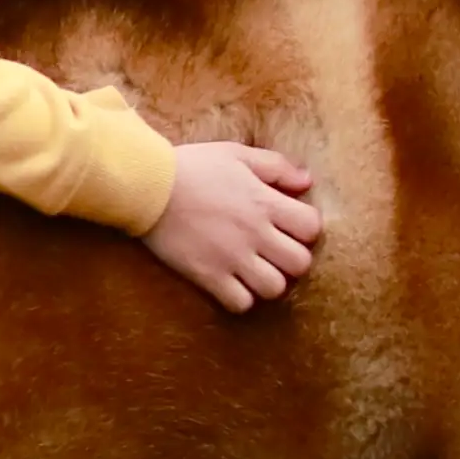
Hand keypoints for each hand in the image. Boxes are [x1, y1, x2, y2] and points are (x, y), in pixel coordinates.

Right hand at [141, 141, 320, 312]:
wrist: (147, 186)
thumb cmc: (193, 166)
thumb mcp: (238, 154)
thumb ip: (277, 166)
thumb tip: (306, 182)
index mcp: (265, 202)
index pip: (312, 227)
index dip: (306, 228)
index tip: (290, 225)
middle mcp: (255, 234)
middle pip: (300, 263)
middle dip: (294, 259)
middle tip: (276, 252)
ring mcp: (232, 258)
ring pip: (275, 288)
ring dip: (270, 281)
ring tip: (256, 270)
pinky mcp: (208, 276)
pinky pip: (241, 303)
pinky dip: (242, 298)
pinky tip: (233, 283)